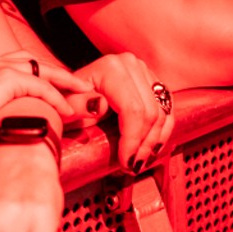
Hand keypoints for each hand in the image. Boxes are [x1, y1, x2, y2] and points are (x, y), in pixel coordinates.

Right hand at [0, 51, 91, 147]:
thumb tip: (14, 120)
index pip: (25, 64)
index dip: (46, 75)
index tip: (62, 86)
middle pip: (38, 62)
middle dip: (62, 73)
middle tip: (81, 85)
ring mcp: (0, 67)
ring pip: (44, 71)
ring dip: (66, 83)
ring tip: (82, 93)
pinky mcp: (6, 79)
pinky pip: (41, 87)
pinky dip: (57, 98)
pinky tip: (67, 110)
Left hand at [69, 52, 175, 173]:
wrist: (72, 90)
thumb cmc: (68, 101)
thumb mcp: (66, 106)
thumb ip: (78, 106)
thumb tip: (99, 106)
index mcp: (111, 68)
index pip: (132, 110)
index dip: (132, 140)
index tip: (125, 163)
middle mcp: (131, 64)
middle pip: (150, 112)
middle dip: (143, 145)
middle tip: (132, 167)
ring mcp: (143, 70)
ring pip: (162, 112)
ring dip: (154, 141)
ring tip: (141, 161)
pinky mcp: (151, 80)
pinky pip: (166, 108)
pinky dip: (162, 130)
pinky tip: (152, 147)